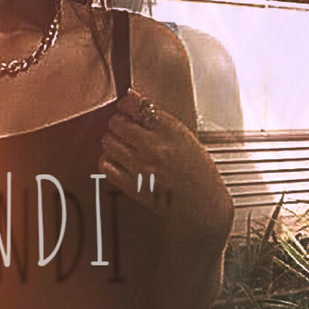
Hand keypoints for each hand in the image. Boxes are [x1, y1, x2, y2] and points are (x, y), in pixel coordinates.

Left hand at [99, 88, 233, 244]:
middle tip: (121, 126)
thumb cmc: (197, 173)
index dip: (126, 104)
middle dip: (117, 122)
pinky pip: (106, 165)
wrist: (202, 205)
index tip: (125, 106)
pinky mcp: (132, 185)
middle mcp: (155, 147)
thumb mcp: (186, 139)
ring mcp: (142, 167)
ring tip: (119, 144)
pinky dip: (107, 160)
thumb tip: (135, 104)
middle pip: (118, 123)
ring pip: (108, 142)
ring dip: (111, 140)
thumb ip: (160, 123)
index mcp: (172, 131)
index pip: (137, 105)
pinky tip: (116, 160)